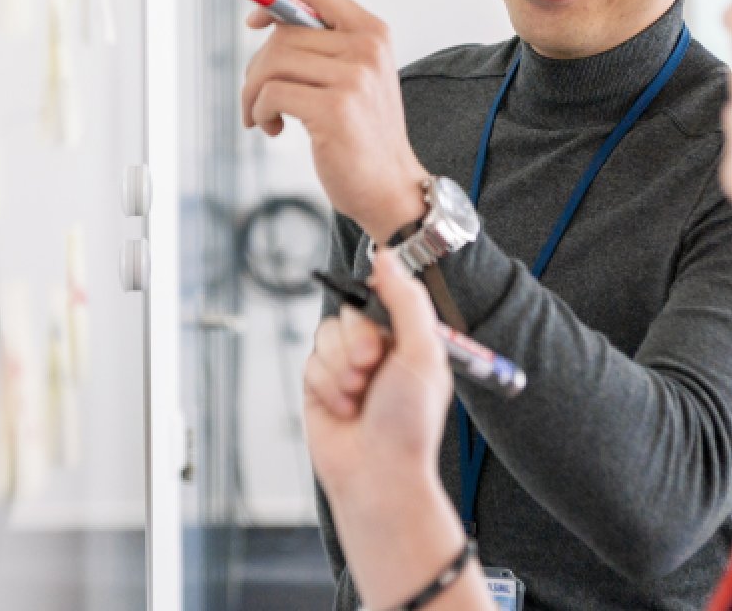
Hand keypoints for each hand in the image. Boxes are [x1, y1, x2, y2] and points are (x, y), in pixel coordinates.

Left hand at [240, 0, 429, 237]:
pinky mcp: (335, 110)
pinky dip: (259, 111)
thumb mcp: (356, 77)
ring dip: (253, 93)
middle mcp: (367, 50)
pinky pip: (272, 94)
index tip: (255, 22)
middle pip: (284, 34)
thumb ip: (323, 46)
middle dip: (257, 67)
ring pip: (272, 62)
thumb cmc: (363, 134)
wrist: (390, 187)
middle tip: (257, 98)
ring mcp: (354, 79)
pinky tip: (273, 128)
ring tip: (263, 116)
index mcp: (374, 33)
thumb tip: (266, 18)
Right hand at [303, 251, 454, 505]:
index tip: (380, 329)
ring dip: (339, 368)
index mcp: (408, 339)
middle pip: (349, 314)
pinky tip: (342, 410)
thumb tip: (387, 256)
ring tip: (357, 397)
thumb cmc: (408, 421)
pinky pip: (309, 362)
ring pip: (325, 335)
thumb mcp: (422, 352)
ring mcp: (347, 369)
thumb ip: (406, 300)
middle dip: (357, 344)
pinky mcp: (320, 387)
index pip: (382, 297)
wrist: (377, 474)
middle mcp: (378, 351)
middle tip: (372, 370)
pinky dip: (325, 385)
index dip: (375, 308)